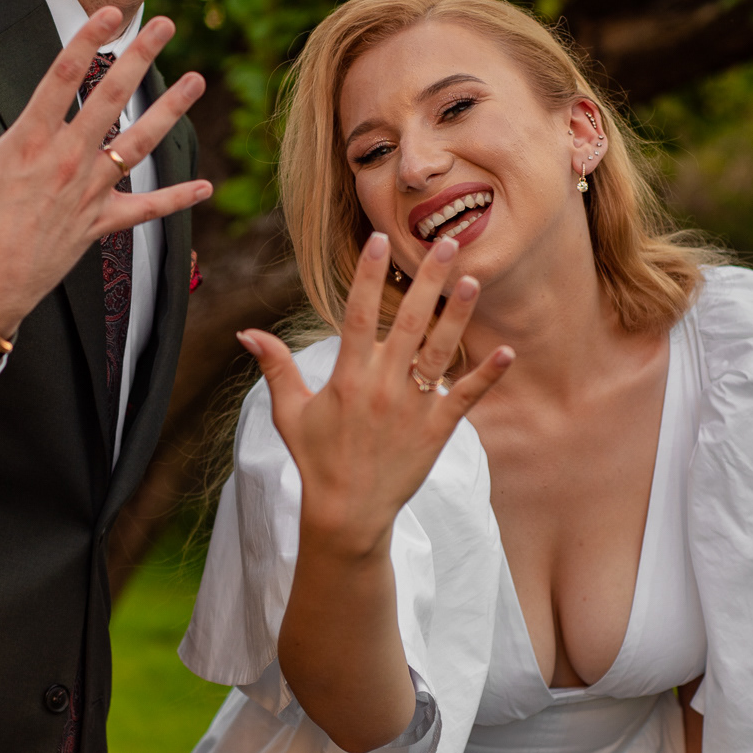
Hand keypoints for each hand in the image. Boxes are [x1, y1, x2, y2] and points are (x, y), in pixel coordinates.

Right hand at [0, 8, 210, 336]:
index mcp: (28, 139)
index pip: (63, 76)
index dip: (89, 40)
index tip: (111, 11)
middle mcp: (64, 160)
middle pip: (110, 98)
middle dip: (140, 58)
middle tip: (165, 24)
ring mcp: (87, 193)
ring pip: (138, 145)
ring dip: (170, 111)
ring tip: (198, 82)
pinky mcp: (100, 225)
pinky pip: (145, 211)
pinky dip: (176, 199)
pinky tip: (208, 186)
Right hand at [240, 230, 514, 559]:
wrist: (347, 512)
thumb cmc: (316, 458)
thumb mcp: (289, 412)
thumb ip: (275, 368)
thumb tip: (246, 333)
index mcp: (347, 378)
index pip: (360, 315)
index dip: (370, 276)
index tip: (381, 240)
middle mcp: (382, 387)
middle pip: (410, 322)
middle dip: (427, 280)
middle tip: (445, 242)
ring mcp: (412, 408)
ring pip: (440, 353)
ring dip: (458, 315)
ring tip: (472, 280)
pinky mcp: (436, 431)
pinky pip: (465, 398)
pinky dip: (486, 376)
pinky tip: (506, 352)